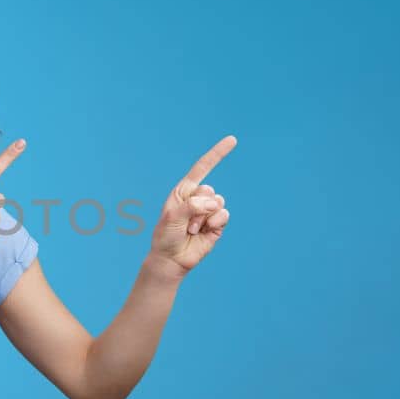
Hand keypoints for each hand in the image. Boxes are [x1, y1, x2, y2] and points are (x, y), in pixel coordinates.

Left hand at [151, 135, 235, 276]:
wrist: (172, 259)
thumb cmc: (166, 236)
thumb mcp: (173, 216)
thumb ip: (193, 205)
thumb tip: (216, 203)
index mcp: (184, 191)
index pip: (203, 167)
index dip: (218, 154)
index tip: (233, 140)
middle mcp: (197, 198)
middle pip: (210, 190)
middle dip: (198, 207)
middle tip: (186, 223)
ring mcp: (208, 211)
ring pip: (218, 203)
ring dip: (204, 218)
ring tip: (192, 229)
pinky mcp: (217, 224)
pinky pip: (224, 215)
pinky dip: (215, 223)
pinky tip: (204, 232)